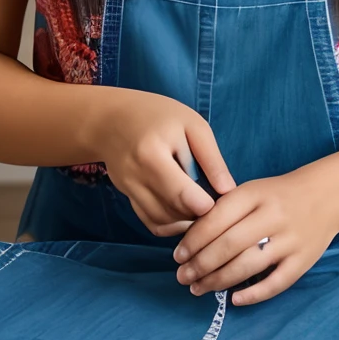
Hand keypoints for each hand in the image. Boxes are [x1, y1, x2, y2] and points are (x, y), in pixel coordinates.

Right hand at [83, 89, 234, 235]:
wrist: (110, 118)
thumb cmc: (157, 115)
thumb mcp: (191, 125)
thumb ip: (211, 158)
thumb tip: (228, 191)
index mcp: (152, 155)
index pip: (184, 197)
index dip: (208, 205)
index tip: (220, 197)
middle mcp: (136, 178)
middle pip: (174, 214)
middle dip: (199, 214)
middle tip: (215, 202)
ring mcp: (128, 191)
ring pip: (163, 223)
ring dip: (185, 221)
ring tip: (200, 203)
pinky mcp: (127, 198)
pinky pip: (151, 223)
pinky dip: (171, 224)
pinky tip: (183, 210)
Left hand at [172, 168, 338, 304]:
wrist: (326, 195)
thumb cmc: (277, 195)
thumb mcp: (250, 190)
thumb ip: (224, 210)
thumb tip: (189, 239)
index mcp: (254, 194)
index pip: (216, 219)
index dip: (193, 240)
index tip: (178, 256)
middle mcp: (272, 216)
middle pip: (229, 245)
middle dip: (201, 264)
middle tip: (183, 277)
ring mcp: (290, 240)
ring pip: (248, 265)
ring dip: (219, 280)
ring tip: (199, 288)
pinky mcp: (304, 260)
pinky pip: (277, 282)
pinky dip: (254, 294)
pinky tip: (234, 298)